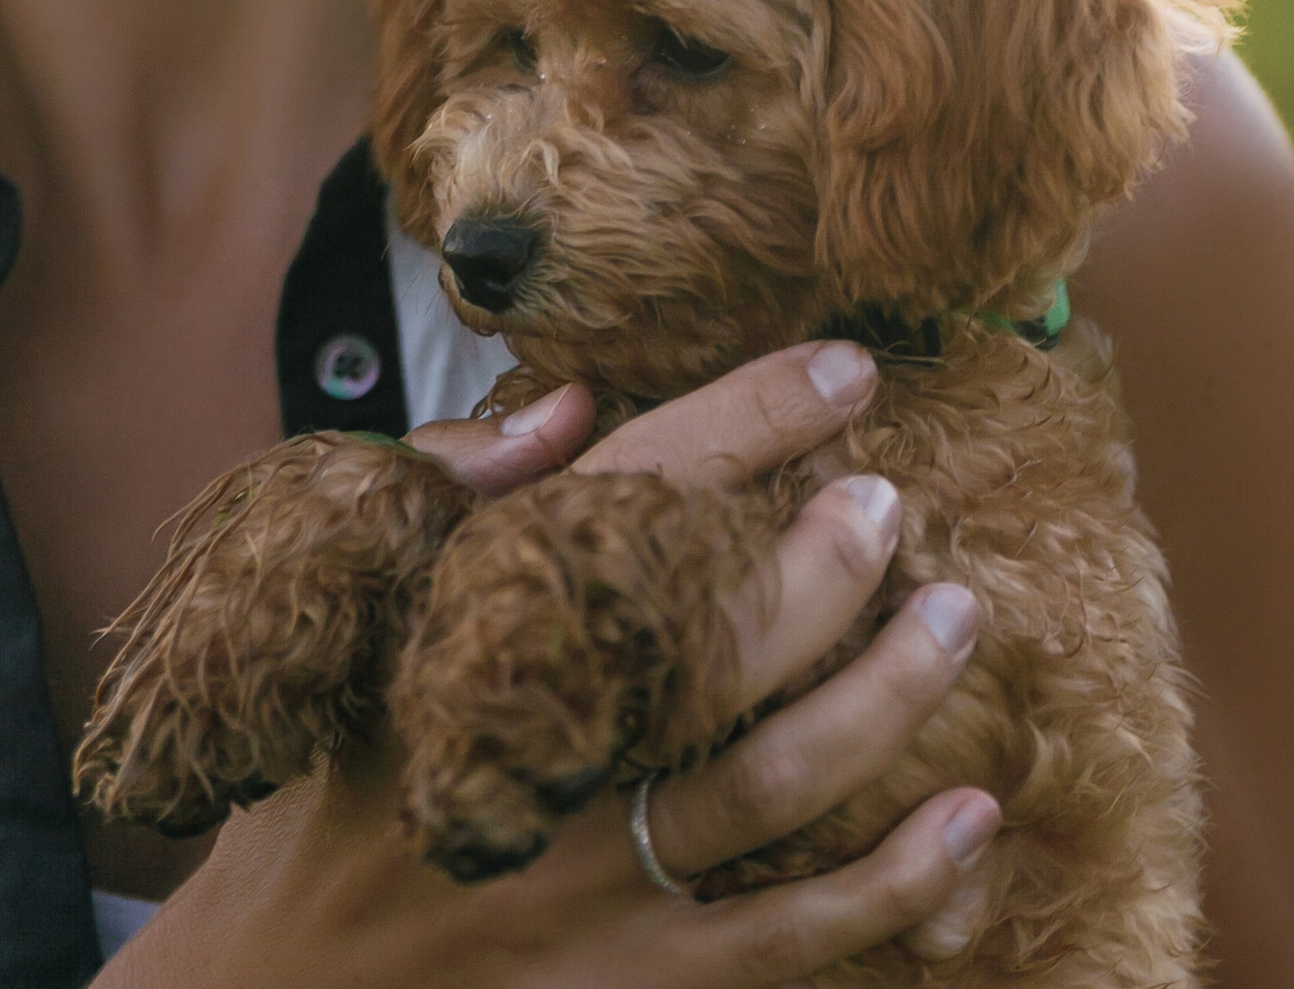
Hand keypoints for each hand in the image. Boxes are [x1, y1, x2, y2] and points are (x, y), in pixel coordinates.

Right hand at [99, 341, 995, 988]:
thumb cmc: (320, 789)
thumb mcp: (343, 624)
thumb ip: (445, 498)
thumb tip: (575, 401)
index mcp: (465, 644)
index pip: (625, 499)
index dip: (747, 420)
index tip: (845, 366)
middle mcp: (536, 758)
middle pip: (712, 641)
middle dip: (825, 563)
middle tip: (893, 503)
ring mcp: (589, 883)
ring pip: (773, 779)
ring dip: (885, 695)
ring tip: (957, 617)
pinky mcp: (634, 984)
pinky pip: (791, 936)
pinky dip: (894, 881)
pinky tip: (974, 816)